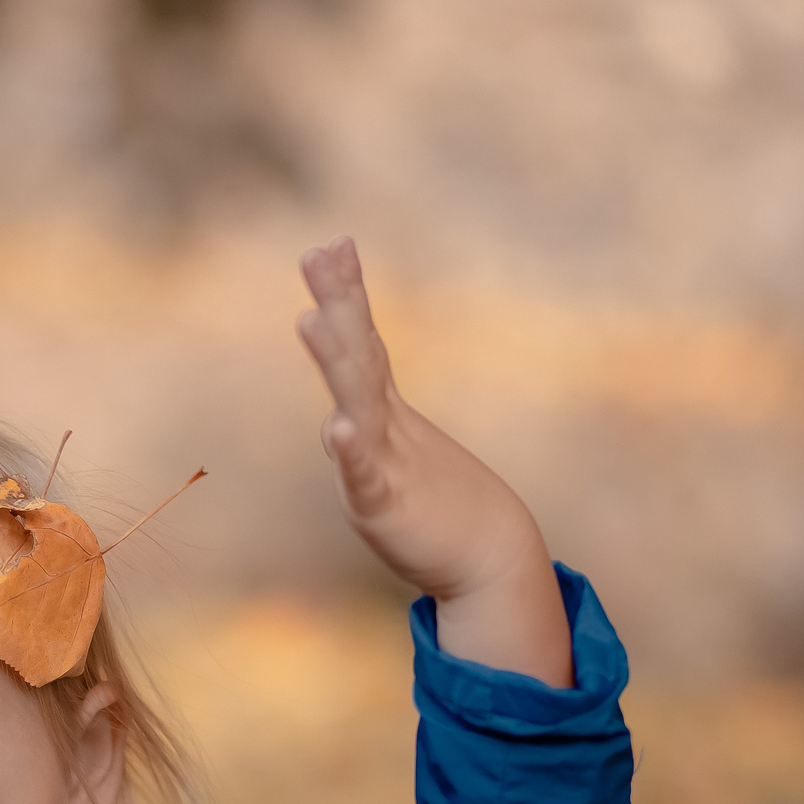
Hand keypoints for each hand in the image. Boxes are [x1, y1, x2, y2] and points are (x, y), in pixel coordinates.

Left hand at [296, 237, 572, 684]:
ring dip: (337, 361)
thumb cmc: (442, 510)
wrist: (491, 560)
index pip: (363, 344)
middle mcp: (385, 427)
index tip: (333, 243)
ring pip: (358, 403)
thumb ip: (361, 441)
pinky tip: (340, 426)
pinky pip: (364, 475)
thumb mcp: (392, 468)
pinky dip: (354, 451)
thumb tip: (337, 424)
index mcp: (384, 414)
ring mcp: (386, 460)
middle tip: (320, 251)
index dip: (346, 295)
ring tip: (312, 318)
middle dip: (339, 303)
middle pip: (359, 355)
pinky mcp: (383, 504)